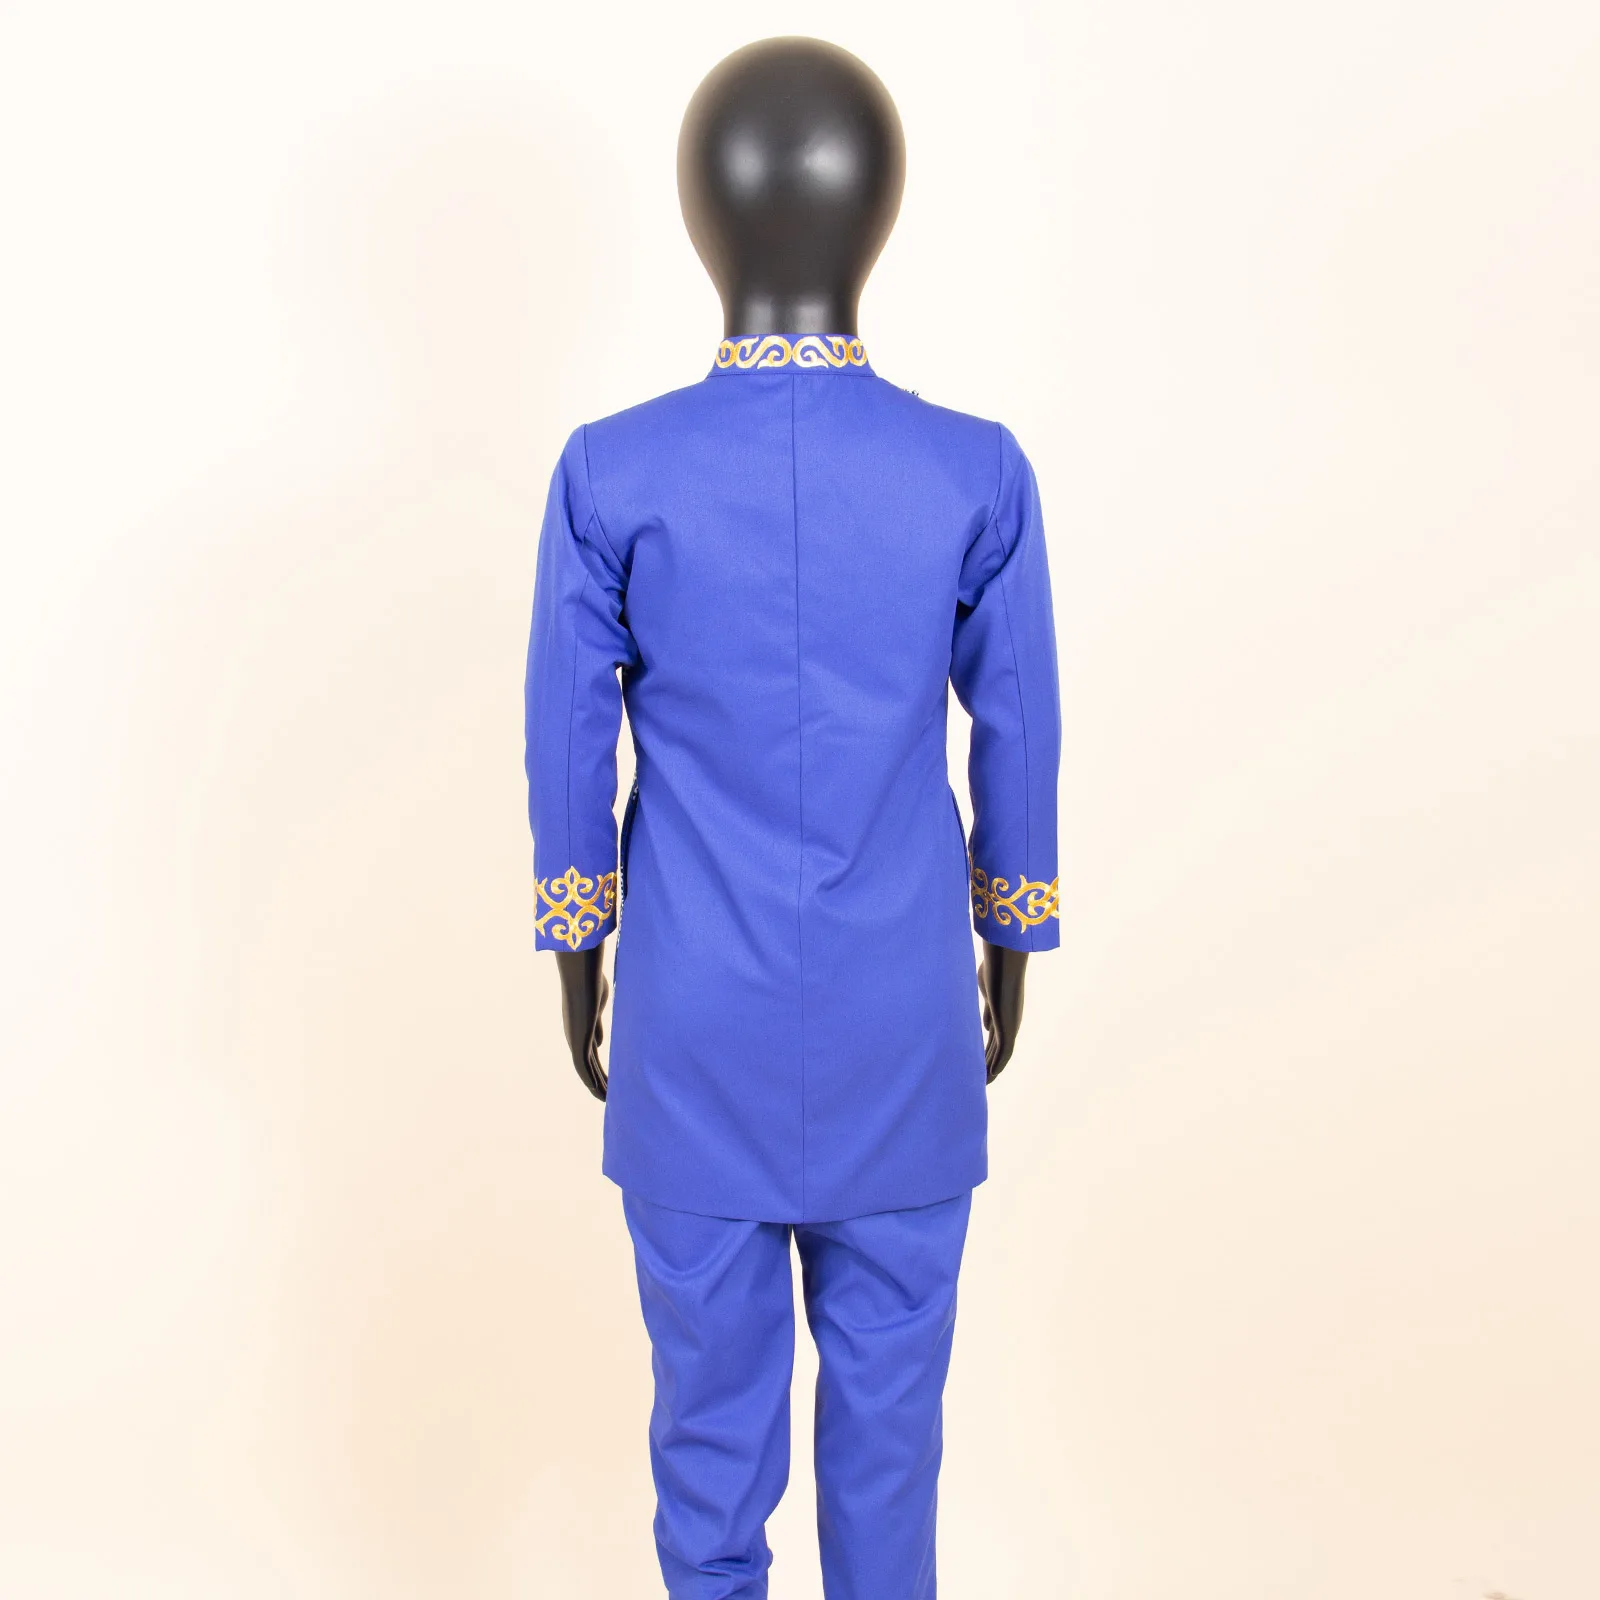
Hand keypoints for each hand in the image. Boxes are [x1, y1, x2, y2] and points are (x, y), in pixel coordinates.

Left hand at [554, 946, 609, 1099]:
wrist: (580, 976)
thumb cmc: (591, 982)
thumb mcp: (597, 1006)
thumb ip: (597, 1025)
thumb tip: (600, 1044)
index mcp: (580, 1027)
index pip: (590, 1053)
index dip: (598, 1067)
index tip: (608, 1079)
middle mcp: (575, 1037)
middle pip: (587, 1065)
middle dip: (598, 1080)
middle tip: (609, 1094)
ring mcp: (575, 1040)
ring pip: (585, 1070)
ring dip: (596, 1085)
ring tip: (607, 1099)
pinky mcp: (578, 1042)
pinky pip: (584, 1068)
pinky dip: (591, 1081)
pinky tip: (599, 1093)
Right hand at [977, 940, 1027, 1083]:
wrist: (1004, 962)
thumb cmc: (994, 968)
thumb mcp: (987, 991)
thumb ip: (987, 1008)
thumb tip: (985, 1026)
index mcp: (1003, 1013)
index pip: (994, 1038)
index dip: (987, 1051)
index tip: (978, 1062)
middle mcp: (1009, 1021)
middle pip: (998, 1049)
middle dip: (988, 1063)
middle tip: (981, 1079)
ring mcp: (1010, 1025)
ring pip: (1002, 1053)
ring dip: (993, 1068)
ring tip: (984, 1082)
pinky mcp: (1008, 1026)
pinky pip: (1005, 1050)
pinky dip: (999, 1063)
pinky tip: (992, 1075)